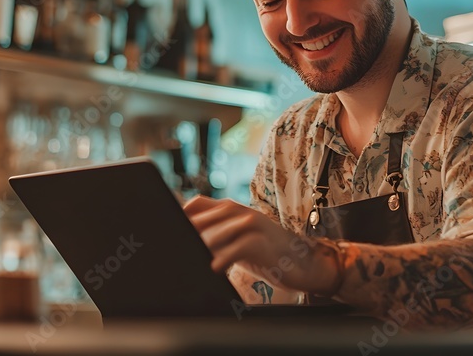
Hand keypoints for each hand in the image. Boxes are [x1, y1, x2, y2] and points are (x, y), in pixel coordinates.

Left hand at [183, 195, 338, 293]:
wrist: (303, 262)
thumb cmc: (265, 253)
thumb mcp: (236, 240)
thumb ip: (214, 234)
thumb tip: (182, 239)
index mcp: (230, 210)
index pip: (196, 204)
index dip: (180, 218)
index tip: (168, 234)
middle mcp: (240, 212)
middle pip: (203, 217)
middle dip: (187, 235)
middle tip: (174, 251)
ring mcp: (254, 225)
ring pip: (219, 230)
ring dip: (204, 246)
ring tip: (191, 260)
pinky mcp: (265, 242)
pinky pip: (240, 246)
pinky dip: (225, 257)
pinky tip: (216, 269)